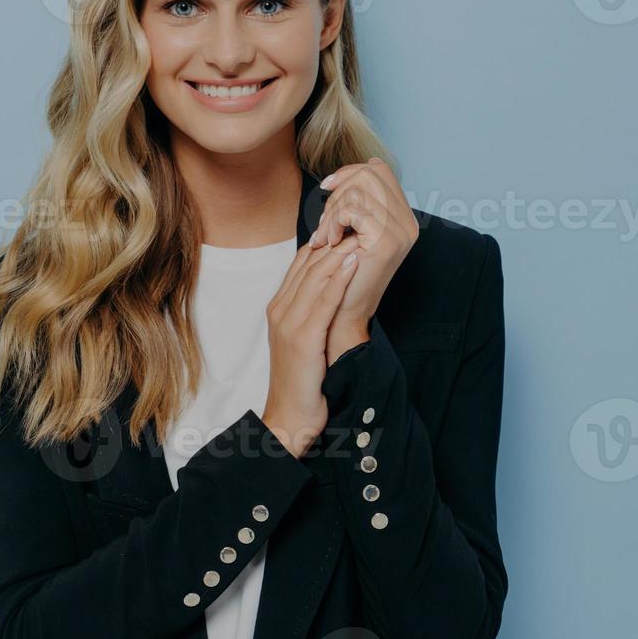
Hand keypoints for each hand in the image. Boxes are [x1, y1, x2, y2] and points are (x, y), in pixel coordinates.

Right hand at [261, 232, 362, 457]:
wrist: (290, 416)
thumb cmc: (302, 380)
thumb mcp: (303, 338)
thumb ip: (312, 311)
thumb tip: (334, 288)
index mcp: (278, 308)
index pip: (300, 265)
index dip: (323, 243)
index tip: (345, 229)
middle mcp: (280, 310)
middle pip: (307, 265)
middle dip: (332, 241)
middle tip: (356, 222)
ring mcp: (288, 322)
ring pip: (314, 276)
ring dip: (338, 252)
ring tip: (359, 233)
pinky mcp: (302, 337)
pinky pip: (322, 300)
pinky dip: (338, 279)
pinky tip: (353, 262)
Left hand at [308, 157, 418, 359]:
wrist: (342, 312)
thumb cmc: (341, 272)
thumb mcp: (350, 231)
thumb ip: (353, 204)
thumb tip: (339, 176)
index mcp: (403, 216)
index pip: (379, 169)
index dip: (349, 172)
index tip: (328, 188)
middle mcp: (408, 222)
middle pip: (369, 173)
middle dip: (339, 192)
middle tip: (325, 222)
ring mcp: (401, 232)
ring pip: (359, 190)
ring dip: (331, 212)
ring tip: (325, 236)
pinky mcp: (387, 242)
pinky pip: (353, 210)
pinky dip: (333, 222)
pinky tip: (328, 242)